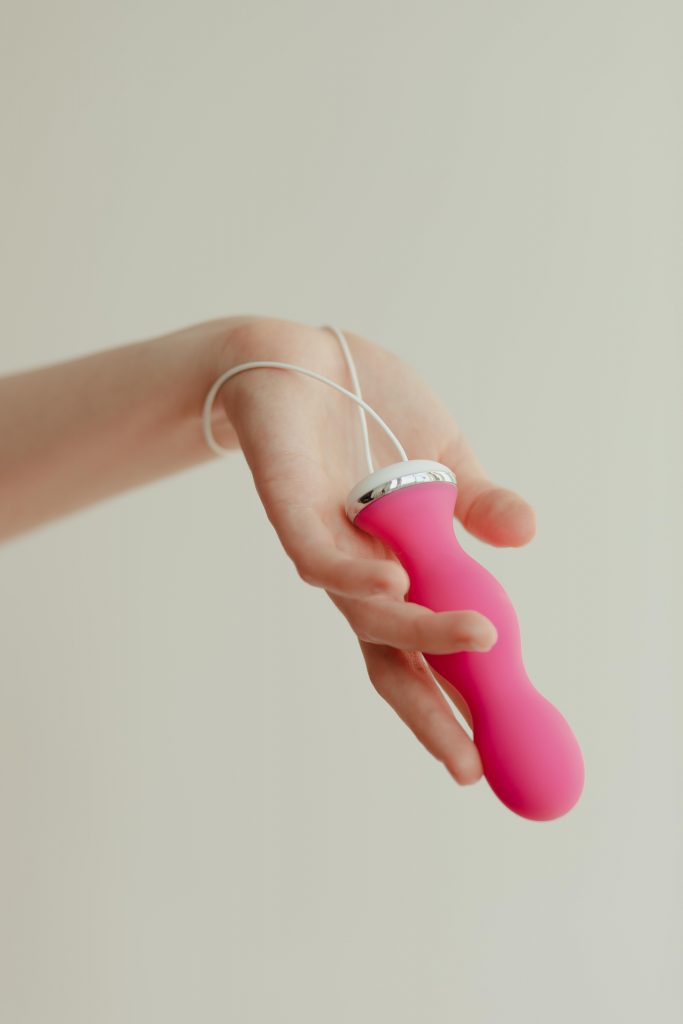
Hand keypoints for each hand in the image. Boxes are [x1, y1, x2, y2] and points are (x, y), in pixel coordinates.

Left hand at [217, 318, 535, 785]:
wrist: (299, 355)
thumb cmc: (370, 406)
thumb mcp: (445, 454)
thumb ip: (478, 502)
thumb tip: (524, 535)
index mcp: (401, 565)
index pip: (429, 649)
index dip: (459, 697)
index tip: (495, 748)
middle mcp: (360, 569)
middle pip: (393, 659)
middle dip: (431, 713)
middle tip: (473, 761)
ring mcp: (325, 542)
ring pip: (366, 612)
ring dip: (422, 631)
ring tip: (481, 636)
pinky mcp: (289, 504)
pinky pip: (317, 555)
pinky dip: (353, 574)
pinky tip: (396, 580)